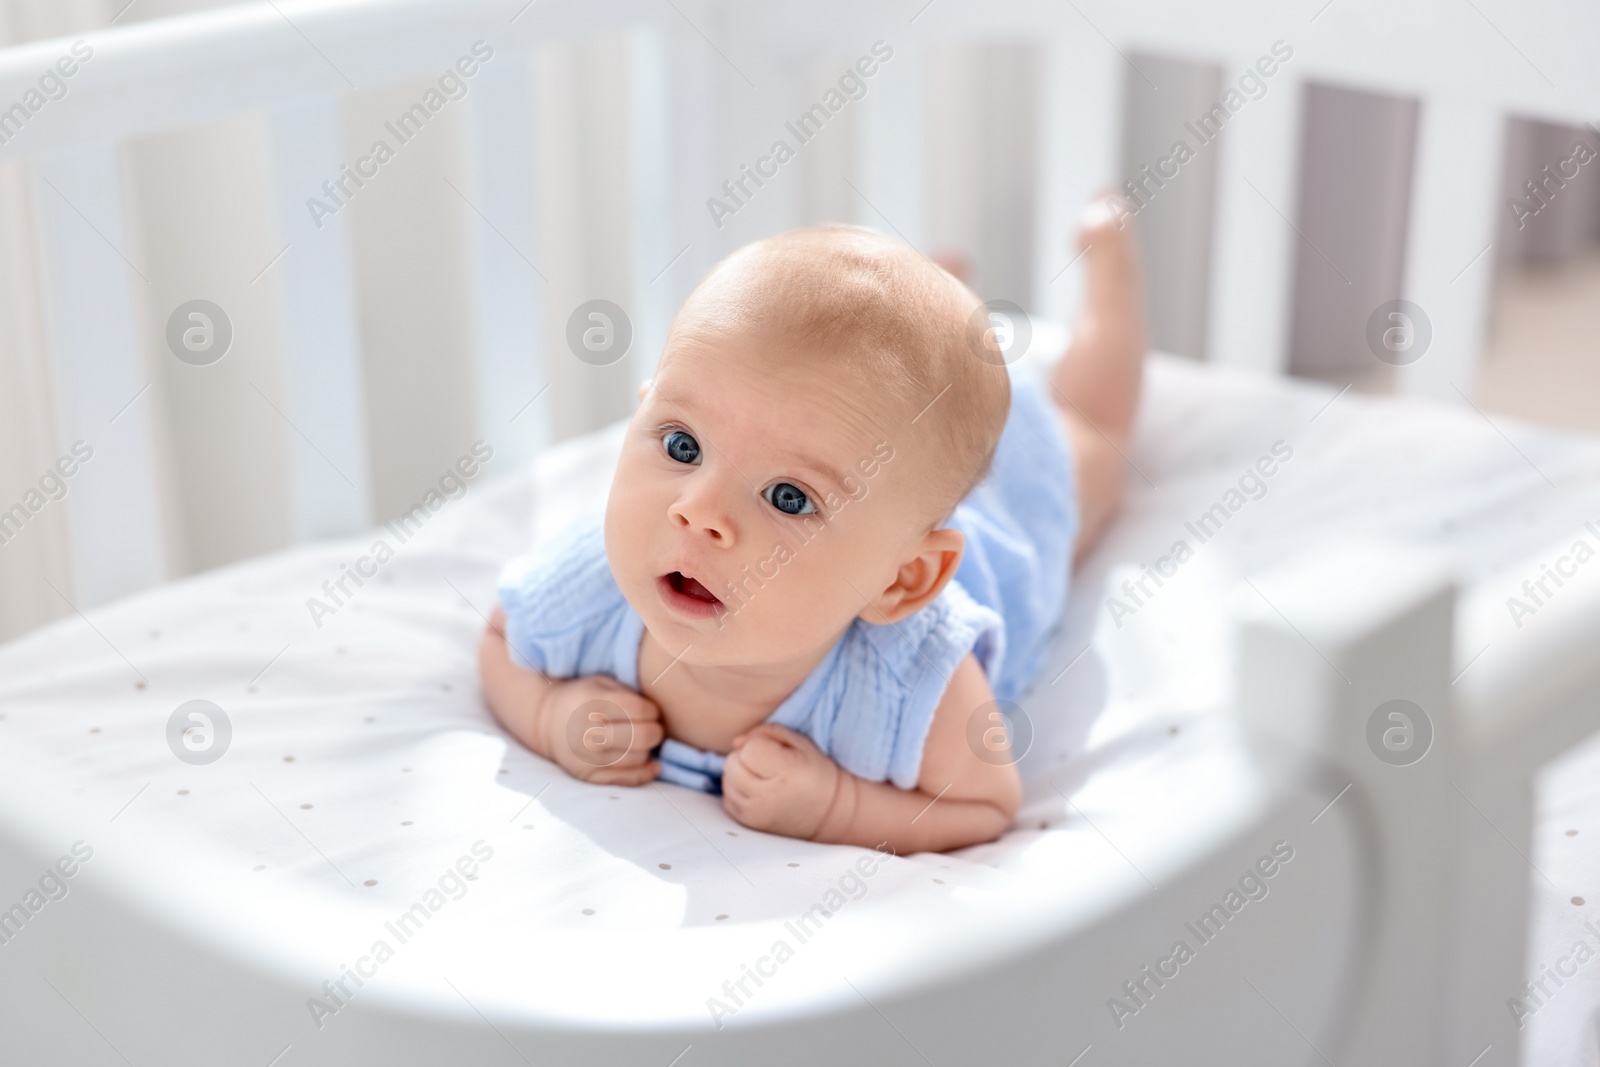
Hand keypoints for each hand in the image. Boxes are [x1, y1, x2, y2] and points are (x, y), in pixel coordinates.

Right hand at [539, 675, 662, 785]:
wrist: (547, 721)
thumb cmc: (583, 697)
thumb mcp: (602, 683)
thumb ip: (628, 693)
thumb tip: (660, 714)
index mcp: (594, 703)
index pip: (641, 710)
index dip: (653, 711)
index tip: (650, 711)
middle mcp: (589, 731)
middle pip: (643, 736)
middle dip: (656, 731)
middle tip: (654, 727)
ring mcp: (588, 757)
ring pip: (638, 758)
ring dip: (648, 750)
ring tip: (643, 741)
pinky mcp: (589, 775)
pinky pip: (626, 779)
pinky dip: (645, 772)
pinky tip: (652, 764)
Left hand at [721, 724, 842, 838]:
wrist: (827, 812)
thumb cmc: (814, 771)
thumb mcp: (800, 742)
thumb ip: (767, 732)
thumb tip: (736, 742)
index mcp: (787, 771)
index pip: (749, 749)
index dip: (757, 744)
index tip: (772, 750)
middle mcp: (769, 795)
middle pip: (732, 764)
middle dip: (744, 757)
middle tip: (765, 763)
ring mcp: (756, 813)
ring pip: (727, 780)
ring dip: (739, 774)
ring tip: (761, 776)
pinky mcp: (749, 823)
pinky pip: (728, 799)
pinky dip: (738, 791)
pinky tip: (756, 790)